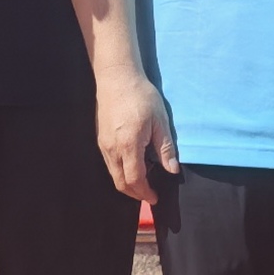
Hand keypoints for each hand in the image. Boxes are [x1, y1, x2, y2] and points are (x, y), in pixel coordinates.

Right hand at [95, 66, 175, 201]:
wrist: (116, 77)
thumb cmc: (141, 95)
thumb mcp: (160, 120)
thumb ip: (165, 147)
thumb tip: (173, 170)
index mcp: (129, 145)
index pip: (135, 180)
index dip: (145, 193)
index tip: (155, 197)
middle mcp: (113, 148)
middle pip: (121, 182)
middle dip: (135, 193)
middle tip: (149, 194)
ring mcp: (104, 144)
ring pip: (113, 174)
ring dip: (127, 183)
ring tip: (143, 181)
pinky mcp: (100, 139)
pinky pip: (109, 163)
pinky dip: (121, 171)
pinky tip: (133, 164)